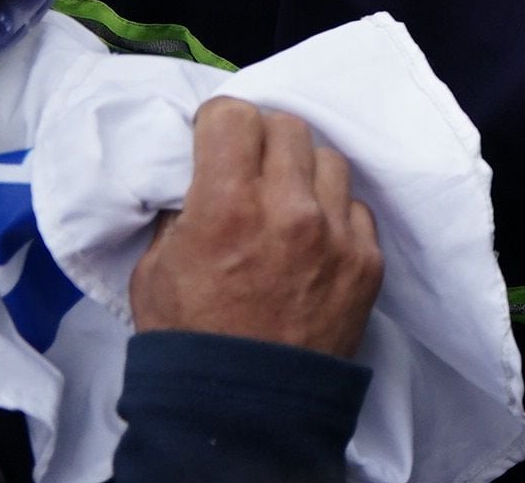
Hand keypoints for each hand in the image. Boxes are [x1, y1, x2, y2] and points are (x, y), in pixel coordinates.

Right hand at [129, 98, 382, 359]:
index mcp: (227, 205)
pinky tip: (314, 237)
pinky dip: (335, 213)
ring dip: (304, 172)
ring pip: (329, 160)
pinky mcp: (368, 259)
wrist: (244, 408)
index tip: (214, 138)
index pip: (236, 115)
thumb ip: (183, 210)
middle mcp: (290, 208)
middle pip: (289, 127)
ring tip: (286, 200)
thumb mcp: (156, 269)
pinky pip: (356, 207)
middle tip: (250, 166)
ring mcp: (337, 233)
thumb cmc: (189, 338)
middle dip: (263, 139)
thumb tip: (201, 174)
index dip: (219, 123)